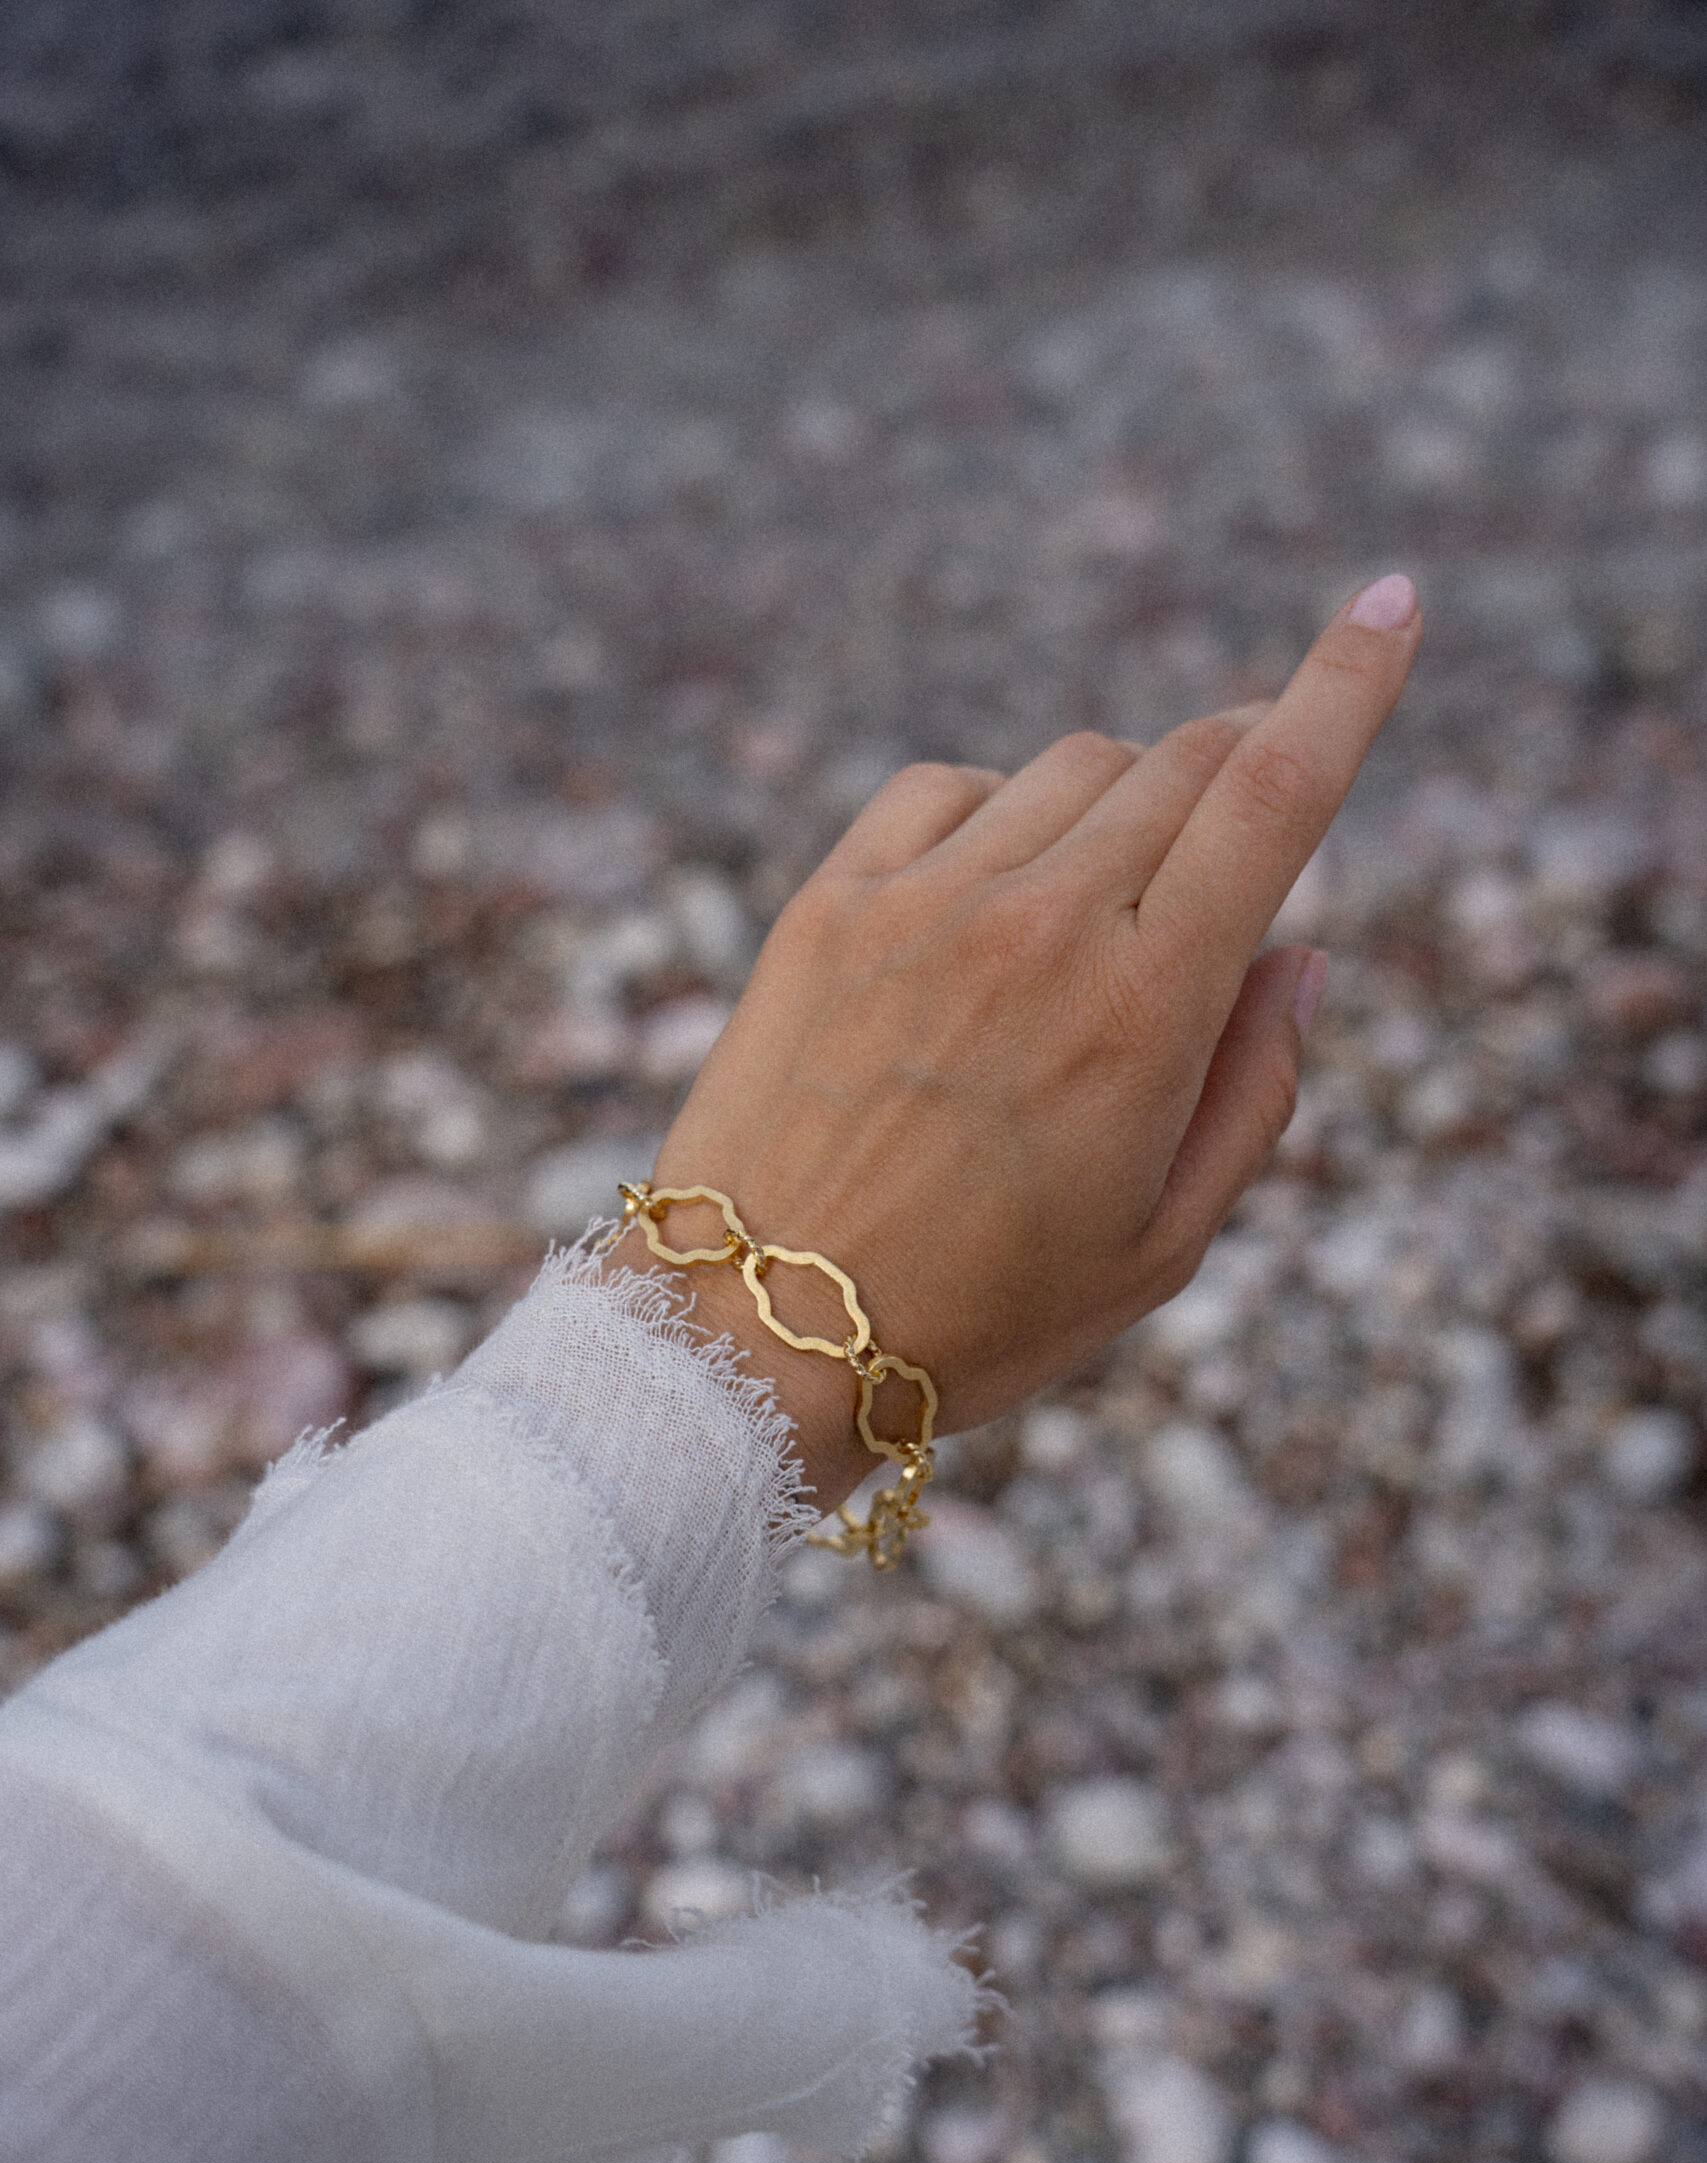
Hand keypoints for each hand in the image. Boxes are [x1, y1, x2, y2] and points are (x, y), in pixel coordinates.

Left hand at [615, 574, 1421, 1505]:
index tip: (1391, 603)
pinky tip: (989, 895)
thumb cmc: (979, 1315)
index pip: (1275, 792)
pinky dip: (996, 811)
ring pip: (1071, 767)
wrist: (754, 1338)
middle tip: (1242, 821)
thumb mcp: (1161, 1248)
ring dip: (1122, 803)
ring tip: (1098, 918)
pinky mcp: (830, 904)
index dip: (1347, 684)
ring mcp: (925, 901)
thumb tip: (1295, 953)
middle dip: (1241, 760)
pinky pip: (943, 787)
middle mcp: (1041, 923)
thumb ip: (1255, 1093)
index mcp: (1145, 1009)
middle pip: (1183, 762)